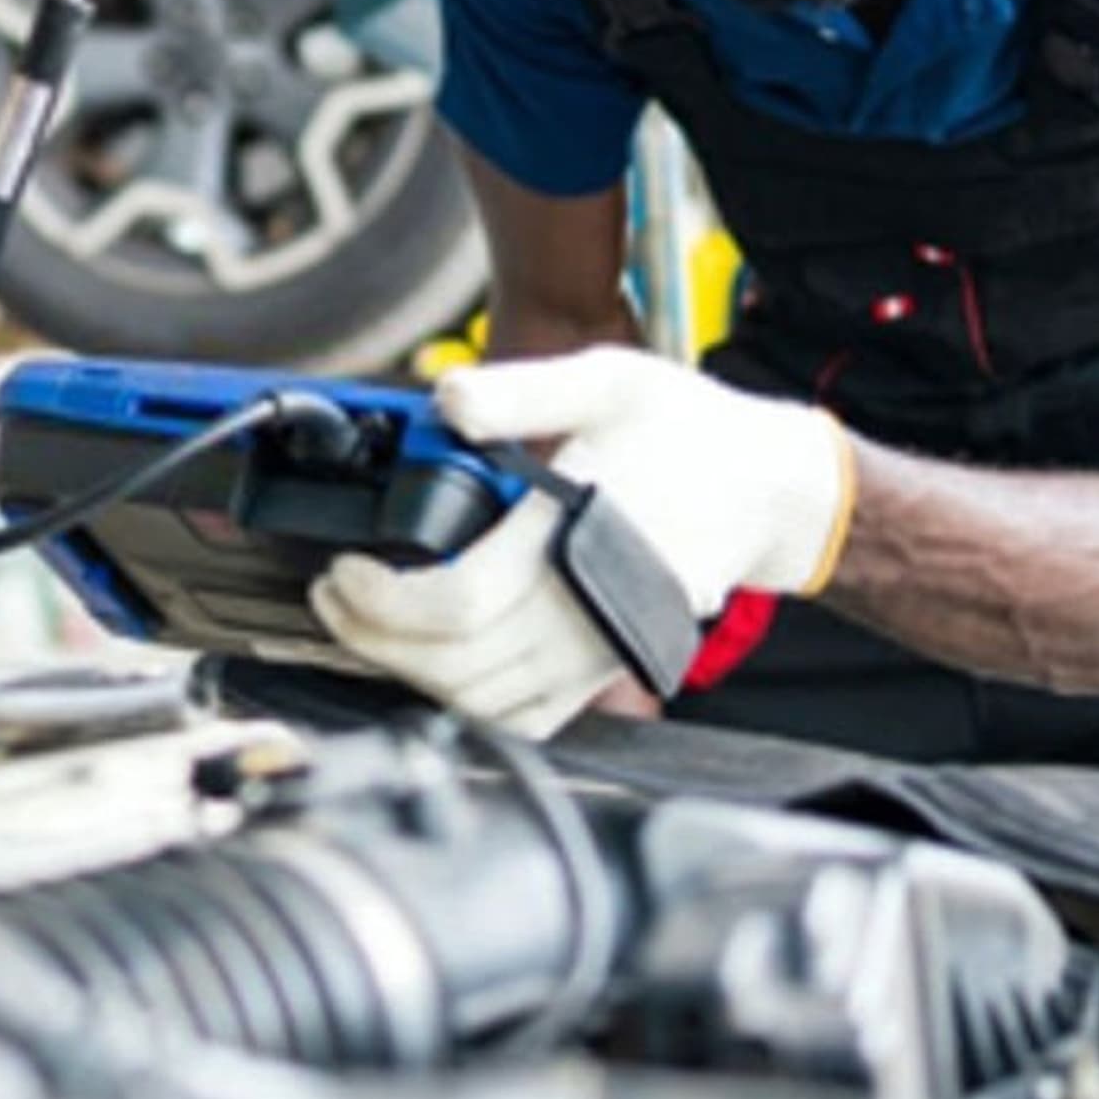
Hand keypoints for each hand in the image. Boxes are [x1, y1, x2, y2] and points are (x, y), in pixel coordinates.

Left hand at [310, 348, 853, 736]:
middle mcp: (587, 607)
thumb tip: (450, 399)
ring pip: (481, 701)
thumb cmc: (688, 433)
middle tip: (333, 599)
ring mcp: (599, 650)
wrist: (765, 491)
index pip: (455, 603)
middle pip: (453, 664)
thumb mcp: (609, 381)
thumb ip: (522, 392)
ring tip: (368, 627)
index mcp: (577, 536)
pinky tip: (431, 663)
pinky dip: (465, 703)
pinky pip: (523, 717)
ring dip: (410, 674)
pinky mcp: (605, 669)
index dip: (380, 600)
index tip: (344, 571)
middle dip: (372, 639)